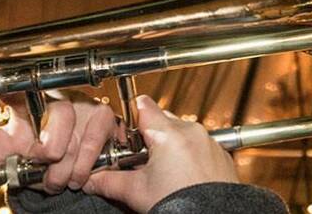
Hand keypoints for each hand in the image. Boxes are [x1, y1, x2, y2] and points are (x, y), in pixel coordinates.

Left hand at [0, 62, 120, 193]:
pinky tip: (77, 176)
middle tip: (41, 162)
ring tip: (54, 180)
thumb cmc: (33, 155)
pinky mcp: (103, 119)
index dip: (3, 77)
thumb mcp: (4, 149)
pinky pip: (92, 144)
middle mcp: (56, 99)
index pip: (15, 84)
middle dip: (47, 150)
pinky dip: (83, 167)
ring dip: (62, 170)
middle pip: (57, 114)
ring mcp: (82, 107)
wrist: (66, 174)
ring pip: (72, 140)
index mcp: (28, 101)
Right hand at [85, 95, 238, 212]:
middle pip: (161, 121)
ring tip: (162, 173)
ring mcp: (209, 142)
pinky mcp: (220, 155)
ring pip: (181, 133)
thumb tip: (91, 180)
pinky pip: (199, 145)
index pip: (142, 106)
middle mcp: (191, 132)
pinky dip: (189, 155)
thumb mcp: (137, 192)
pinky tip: (181, 176)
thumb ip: (109, 181)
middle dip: (148, 137)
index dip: (130, 120)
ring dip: (169, 146)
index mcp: (168, 134)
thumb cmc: (180, 205)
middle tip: (140, 162)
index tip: (125, 137)